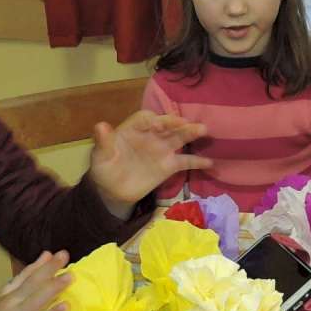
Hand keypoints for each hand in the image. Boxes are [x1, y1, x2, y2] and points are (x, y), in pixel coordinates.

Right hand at [0, 252, 71, 310]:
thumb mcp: (6, 295)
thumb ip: (26, 276)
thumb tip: (46, 254)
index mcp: (12, 298)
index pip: (31, 280)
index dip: (46, 268)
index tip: (62, 255)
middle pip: (34, 298)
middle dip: (51, 287)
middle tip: (71, 276)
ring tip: (65, 307)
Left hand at [88, 112, 210, 215]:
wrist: (113, 190)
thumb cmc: (105, 169)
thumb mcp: (101, 156)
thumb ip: (103, 142)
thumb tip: (100, 126)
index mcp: (133, 129)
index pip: (145, 119)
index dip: (152, 119)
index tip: (158, 123)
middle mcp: (151, 135)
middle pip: (166, 125)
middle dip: (176, 123)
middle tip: (187, 123)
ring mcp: (161, 150)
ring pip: (178, 138)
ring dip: (190, 133)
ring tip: (204, 130)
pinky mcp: (169, 165)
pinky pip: (185, 161)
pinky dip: (197, 162)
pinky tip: (210, 163)